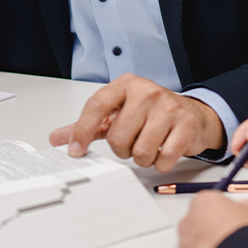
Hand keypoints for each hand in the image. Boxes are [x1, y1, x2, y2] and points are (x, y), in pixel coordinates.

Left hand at [49, 73, 223, 171]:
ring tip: (148, 144)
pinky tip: (163, 149)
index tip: (75, 150)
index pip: (97, 105)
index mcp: (126, 85)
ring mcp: (168, 107)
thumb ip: (88, 125)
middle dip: (122, 149)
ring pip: (140, 151)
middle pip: (118, 136)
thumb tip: (57, 138)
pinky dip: (160, 163)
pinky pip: (163, 159)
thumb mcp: (117, 113)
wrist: (191, 114)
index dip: (82, 130)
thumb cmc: (150, 113)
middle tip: (131, 141)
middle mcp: (146, 91)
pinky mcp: (186, 124)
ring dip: (142, 157)